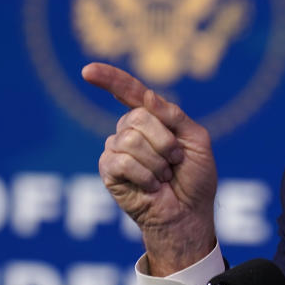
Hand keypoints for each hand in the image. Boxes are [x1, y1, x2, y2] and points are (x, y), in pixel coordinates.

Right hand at [83, 62, 217, 275]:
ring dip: (157, 162)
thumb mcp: (197, 140)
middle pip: (137, 116)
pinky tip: (151, 186)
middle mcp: (131, 130)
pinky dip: (145, 175)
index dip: (109, 79)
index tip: (88, 71)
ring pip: (130, 139)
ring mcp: (117, 150)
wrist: (189, 214)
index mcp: (152, 118)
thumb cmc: (196, 178)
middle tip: (175, 161)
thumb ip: (174, 116)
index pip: (128, 91)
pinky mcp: (109, 171)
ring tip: (163, 176)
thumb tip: (146, 95)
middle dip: (165, 141)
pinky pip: (122, 161)